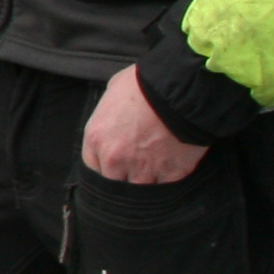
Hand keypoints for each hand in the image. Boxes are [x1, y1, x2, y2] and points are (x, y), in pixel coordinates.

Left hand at [82, 66, 208, 185]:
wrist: (181, 88)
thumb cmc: (145, 83)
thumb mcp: (114, 91)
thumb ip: (109, 114)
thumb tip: (114, 118)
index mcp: (97, 139)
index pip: (93, 168)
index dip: (105, 168)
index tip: (113, 168)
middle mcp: (116, 158)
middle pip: (114, 185)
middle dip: (123, 180)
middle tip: (134, 172)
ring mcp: (144, 169)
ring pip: (140, 191)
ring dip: (146, 183)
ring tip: (154, 173)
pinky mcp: (172, 173)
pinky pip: (167, 187)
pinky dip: (169, 182)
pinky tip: (172, 170)